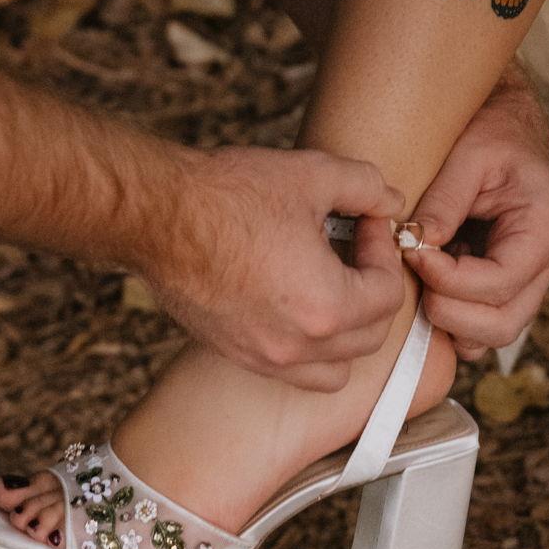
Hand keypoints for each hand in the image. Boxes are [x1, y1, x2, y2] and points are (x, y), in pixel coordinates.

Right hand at [145, 146, 407, 389]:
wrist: (157, 216)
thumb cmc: (228, 195)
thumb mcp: (312, 175)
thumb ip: (366, 187)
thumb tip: (392, 203)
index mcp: (325, 307)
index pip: (388, 295)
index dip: (385, 252)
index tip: (365, 222)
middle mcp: (297, 346)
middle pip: (370, 335)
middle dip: (373, 289)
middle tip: (353, 247)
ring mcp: (264, 357)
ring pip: (336, 368)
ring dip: (348, 331)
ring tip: (333, 284)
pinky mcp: (236, 354)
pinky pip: (294, 373)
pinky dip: (310, 350)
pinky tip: (297, 302)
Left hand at [407, 72, 548, 357]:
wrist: (507, 125)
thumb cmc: (493, 133)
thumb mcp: (470, 154)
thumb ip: (445, 200)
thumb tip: (417, 243)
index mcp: (543, 230)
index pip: (501, 282)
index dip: (450, 278)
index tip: (413, 250)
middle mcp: (543, 265)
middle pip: (502, 325)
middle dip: (449, 312)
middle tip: (412, 275)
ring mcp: (526, 282)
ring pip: (492, 336)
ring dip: (450, 322)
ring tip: (420, 280)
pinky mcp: (505, 287)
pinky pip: (480, 327)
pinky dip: (452, 320)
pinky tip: (429, 284)